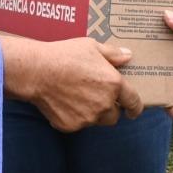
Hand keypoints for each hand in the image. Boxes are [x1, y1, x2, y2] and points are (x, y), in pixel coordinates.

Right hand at [6, 37, 142, 131]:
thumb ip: (113, 54)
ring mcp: (88, 118)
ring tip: (79, 98)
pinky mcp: (72, 126)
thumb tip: (128, 56)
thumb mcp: (92, 47)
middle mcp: (104, 104)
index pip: (134, 102)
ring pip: (97, 121)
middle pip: (115, 115)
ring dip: (94, 114)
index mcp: (114, 84)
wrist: (36, 72)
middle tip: (98, 97)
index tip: (133, 110)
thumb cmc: (64, 55)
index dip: (136, 108)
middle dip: (110, 108)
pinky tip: (65, 103)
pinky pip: (79, 124)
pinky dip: (75, 117)